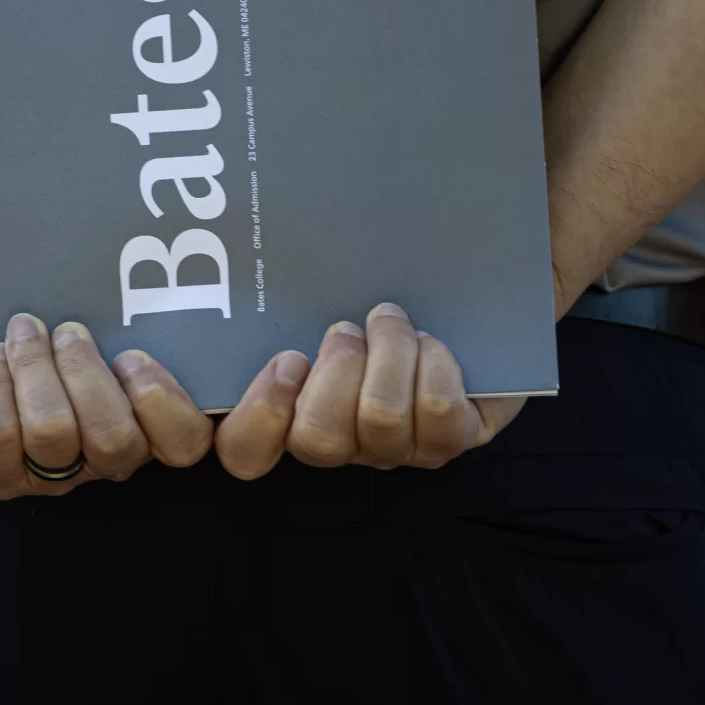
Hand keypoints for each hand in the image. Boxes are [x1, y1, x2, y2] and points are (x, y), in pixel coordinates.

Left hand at [0, 313, 213, 498]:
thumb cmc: (45, 342)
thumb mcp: (91, 329)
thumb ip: (120, 319)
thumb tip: (121, 275)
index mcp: (142, 425)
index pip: (183, 442)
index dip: (169, 406)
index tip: (133, 355)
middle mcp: (100, 461)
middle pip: (116, 440)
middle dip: (86, 374)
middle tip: (69, 332)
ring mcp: (46, 476)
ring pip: (54, 433)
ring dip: (36, 369)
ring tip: (25, 332)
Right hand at [213, 302, 523, 478]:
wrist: (458, 321)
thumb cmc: (373, 309)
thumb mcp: (324, 300)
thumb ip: (288, 298)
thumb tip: (259, 255)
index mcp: (292, 412)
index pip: (246, 450)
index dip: (257, 417)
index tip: (287, 360)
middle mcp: (340, 443)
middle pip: (317, 438)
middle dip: (338, 368)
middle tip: (349, 330)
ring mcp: (394, 449)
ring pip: (381, 417)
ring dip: (389, 353)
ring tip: (391, 323)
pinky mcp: (447, 441)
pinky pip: (436, 408)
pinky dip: (434, 362)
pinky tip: (430, 342)